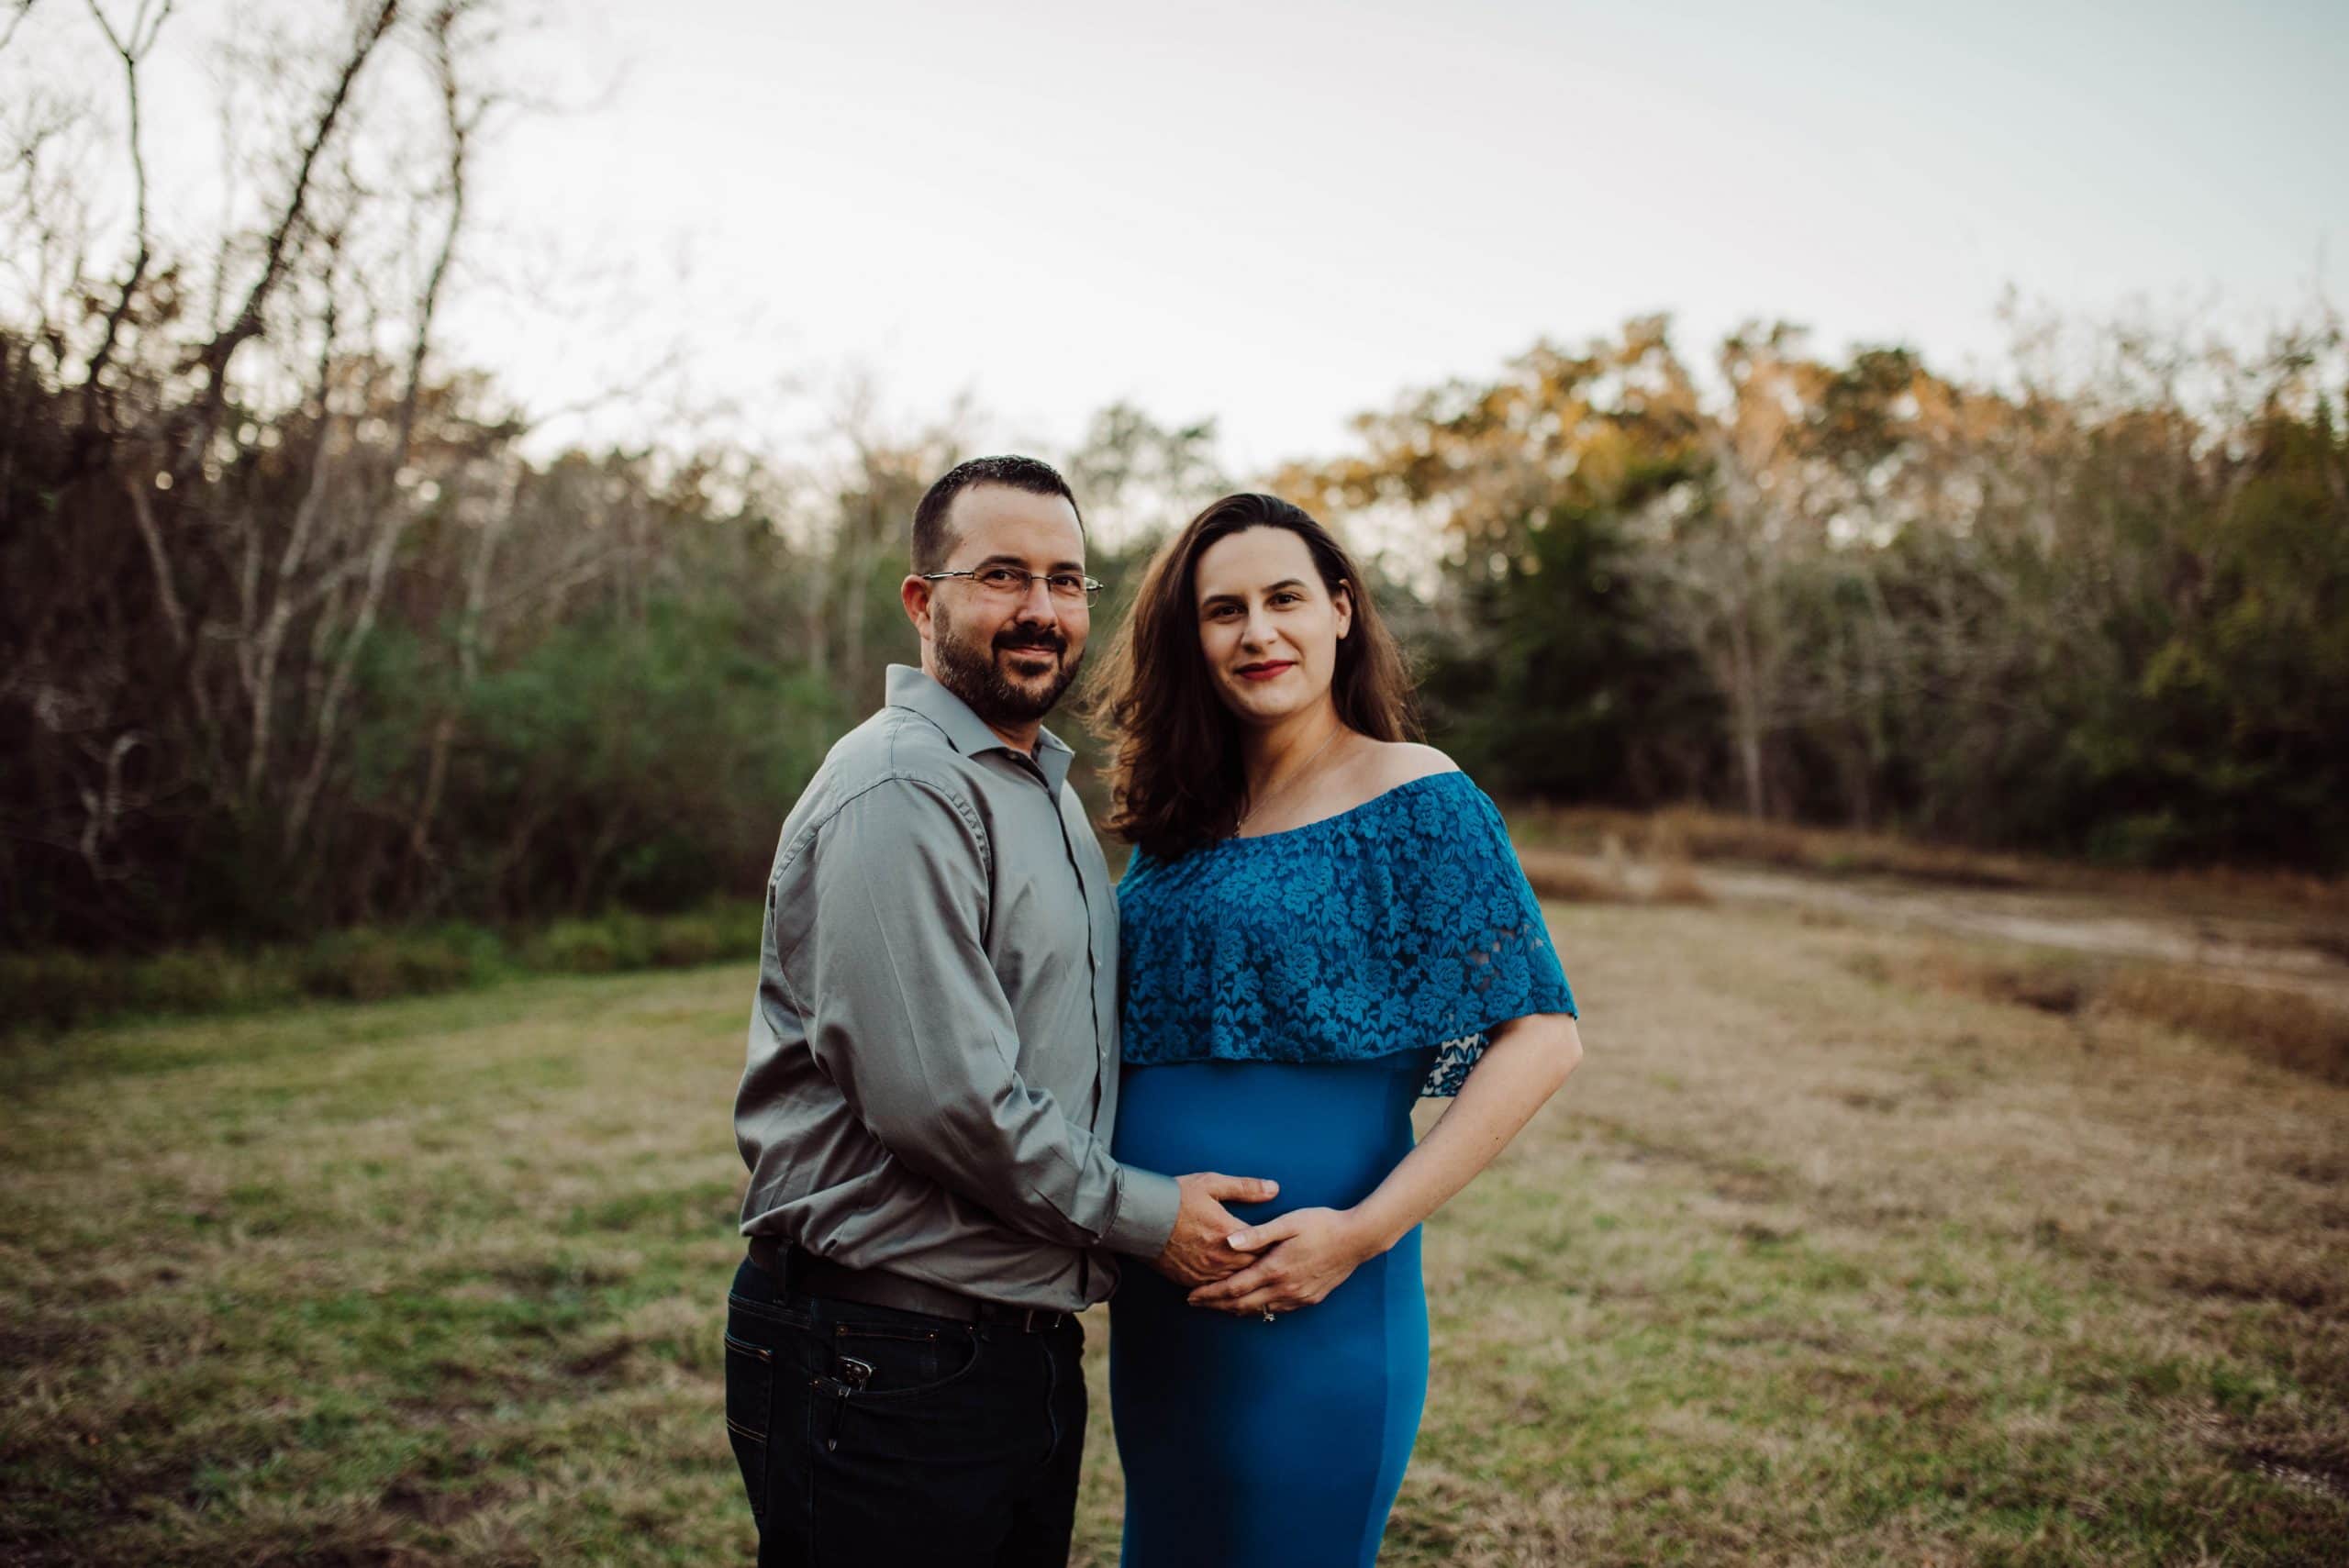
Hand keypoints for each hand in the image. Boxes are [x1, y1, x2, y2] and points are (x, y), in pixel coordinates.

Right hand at [1149, 1172, 1279, 1287]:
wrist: (1140, 1217)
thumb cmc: (1175, 1197)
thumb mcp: (1211, 1184)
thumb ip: (1245, 1188)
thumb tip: (1274, 1188)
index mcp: (1229, 1232)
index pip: (1264, 1245)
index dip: (1278, 1247)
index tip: (1290, 1247)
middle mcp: (1220, 1257)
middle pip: (1254, 1268)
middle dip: (1267, 1266)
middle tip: (1283, 1267)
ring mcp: (1205, 1272)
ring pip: (1237, 1282)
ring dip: (1249, 1280)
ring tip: (1265, 1281)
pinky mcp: (1191, 1281)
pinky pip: (1217, 1291)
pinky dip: (1228, 1289)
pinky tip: (1236, 1289)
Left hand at [1185, 1207, 1379, 1316]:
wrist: (1357, 1239)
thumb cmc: (1321, 1224)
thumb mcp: (1288, 1222)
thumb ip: (1257, 1234)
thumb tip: (1229, 1242)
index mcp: (1275, 1269)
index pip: (1234, 1288)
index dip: (1210, 1294)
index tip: (1190, 1295)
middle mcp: (1285, 1289)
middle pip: (1241, 1305)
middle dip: (1215, 1306)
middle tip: (1194, 1304)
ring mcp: (1298, 1297)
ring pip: (1259, 1311)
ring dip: (1234, 1310)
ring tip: (1215, 1306)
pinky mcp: (1309, 1299)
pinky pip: (1276, 1310)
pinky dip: (1257, 1310)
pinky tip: (1249, 1306)